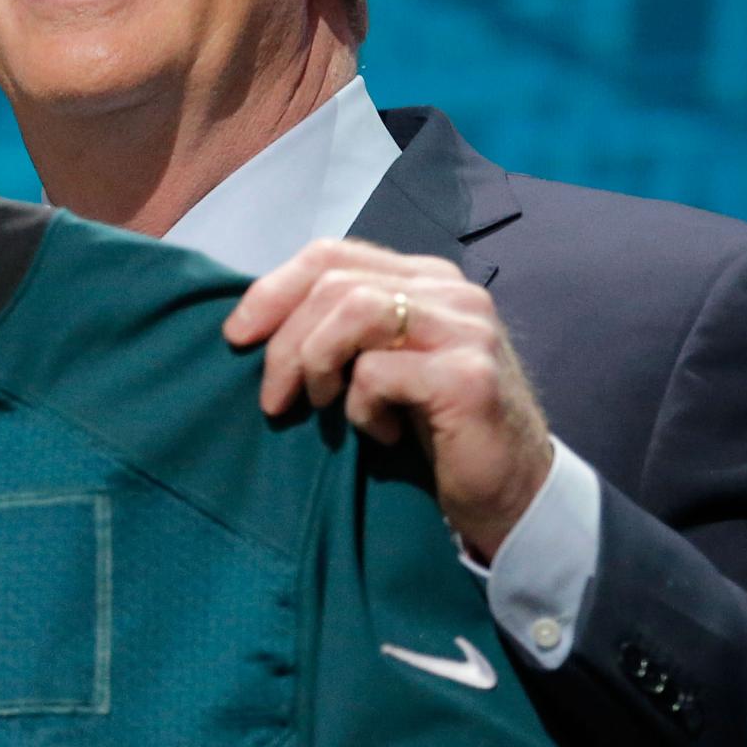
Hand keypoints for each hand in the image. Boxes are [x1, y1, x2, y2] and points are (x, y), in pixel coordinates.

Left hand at [221, 237, 554, 561]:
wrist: (510, 492)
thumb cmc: (434, 431)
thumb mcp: (381, 366)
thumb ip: (342, 329)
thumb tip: (254, 323)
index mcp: (425, 279)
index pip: (332, 254)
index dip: (273, 289)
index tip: (236, 336)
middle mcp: (451, 292)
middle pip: (335, 284)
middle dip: (285, 342)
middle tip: (274, 398)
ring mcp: (466, 330)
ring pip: (355, 312)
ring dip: (316, 364)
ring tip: (320, 408)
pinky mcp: (468, 377)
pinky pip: (380, 373)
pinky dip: (362, 409)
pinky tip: (383, 434)